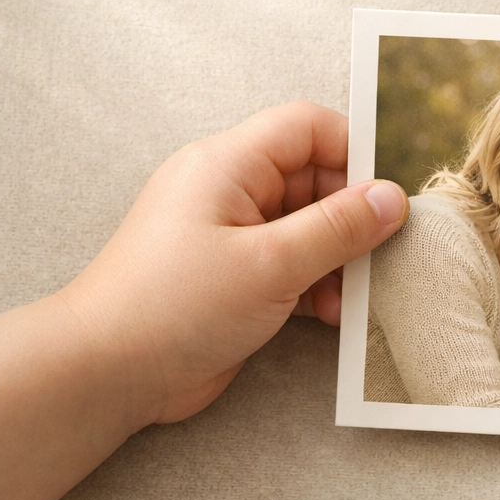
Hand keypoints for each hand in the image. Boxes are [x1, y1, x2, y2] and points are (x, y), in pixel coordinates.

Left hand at [63, 100, 408, 423]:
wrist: (107, 372)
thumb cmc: (174, 307)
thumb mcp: (273, 263)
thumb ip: (338, 227)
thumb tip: (391, 198)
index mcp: (227, 165)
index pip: (307, 127)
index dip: (353, 153)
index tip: (385, 197)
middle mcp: (228, 191)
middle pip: (314, 178)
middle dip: (350, 218)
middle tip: (375, 256)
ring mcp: (230, 234)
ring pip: (308, 226)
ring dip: (337, 259)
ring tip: (348, 297)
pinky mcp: (234, 275)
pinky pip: (292, 263)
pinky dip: (317, 284)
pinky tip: (328, 314)